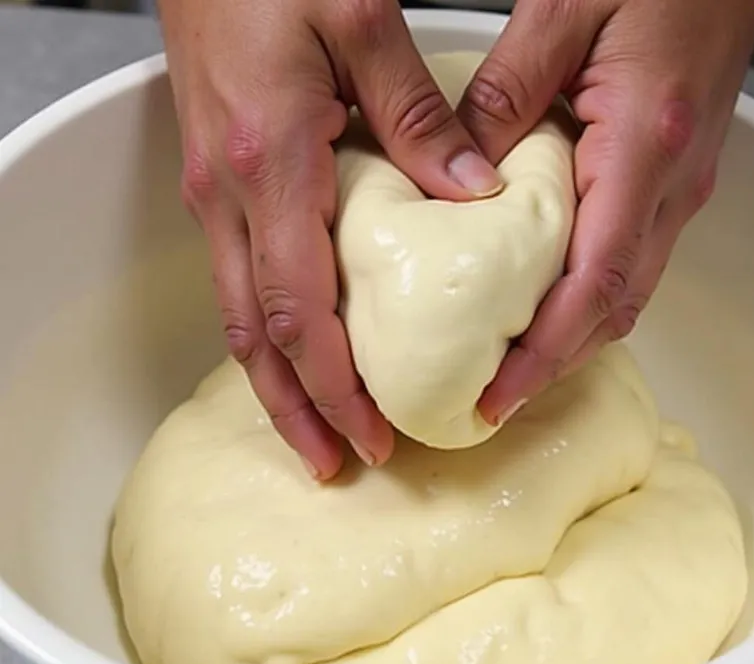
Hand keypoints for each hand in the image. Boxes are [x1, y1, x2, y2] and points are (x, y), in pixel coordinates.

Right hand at [158, 0, 501, 478]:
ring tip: (312, 438)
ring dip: (274, 390)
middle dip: (297, 412)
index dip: (334, 384)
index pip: (299, 309)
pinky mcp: (217, 193)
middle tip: (337, 464)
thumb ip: (420, 117)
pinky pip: (238, 287)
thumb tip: (474, 193)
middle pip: (257, 338)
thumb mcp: (361, 23)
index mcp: (272, 165)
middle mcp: (230, 199)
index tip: (372, 432)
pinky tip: (295, 363)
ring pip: (239, 322)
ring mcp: (215, 200)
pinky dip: (267, 341)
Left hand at [457, 0, 753, 424]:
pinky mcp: (669, 184)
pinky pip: (629, 263)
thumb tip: (457, 174)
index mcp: (645, 146)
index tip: (500, 392)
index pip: (594, 280)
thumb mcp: (559, 14)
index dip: (546, 351)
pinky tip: (548, 309)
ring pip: (625, 294)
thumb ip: (502, 97)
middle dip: (554, 365)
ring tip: (514, 371)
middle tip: (495, 401)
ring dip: (572, 341)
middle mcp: (671, 184)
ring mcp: (677, 190)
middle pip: (613, 306)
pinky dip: (587, 303)